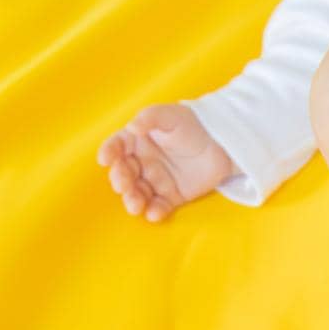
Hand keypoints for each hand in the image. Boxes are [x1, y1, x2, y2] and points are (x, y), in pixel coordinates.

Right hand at [97, 103, 234, 223]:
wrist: (223, 143)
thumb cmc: (193, 124)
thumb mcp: (171, 116)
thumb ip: (150, 118)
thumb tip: (132, 127)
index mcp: (137, 141)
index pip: (117, 146)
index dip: (109, 152)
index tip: (105, 159)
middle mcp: (143, 162)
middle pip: (124, 173)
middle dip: (120, 180)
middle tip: (122, 184)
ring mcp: (156, 180)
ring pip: (138, 193)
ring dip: (133, 200)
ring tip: (135, 205)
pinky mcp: (172, 196)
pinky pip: (160, 206)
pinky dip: (155, 211)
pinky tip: (154, 213)